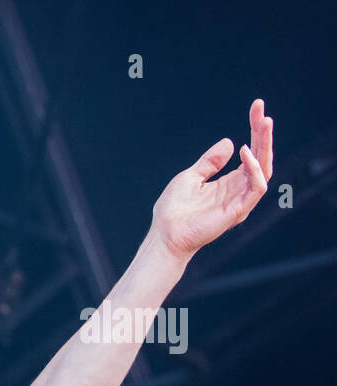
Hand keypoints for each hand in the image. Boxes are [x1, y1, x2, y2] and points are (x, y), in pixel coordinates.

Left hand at [150, 98, 273, 260]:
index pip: (250, 153)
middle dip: (264, 135)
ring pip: (263, 170)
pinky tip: (245, 153)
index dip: (255, 130)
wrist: (164, 235)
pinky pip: (256, 188)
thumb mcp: (191, 177)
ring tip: (262, 125)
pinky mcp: (238, 211)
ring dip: (265, 147)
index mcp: (229, 183)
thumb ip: (210, 162)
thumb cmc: (173, 211)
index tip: (257, 107)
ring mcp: (240, 201)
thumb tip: (230, 142)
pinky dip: (253, 169)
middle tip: (264, 113)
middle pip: (260, 159)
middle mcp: (239, 191)